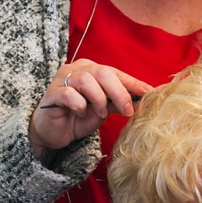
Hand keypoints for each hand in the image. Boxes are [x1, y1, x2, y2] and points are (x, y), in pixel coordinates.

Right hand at [29, 60, 151, 161]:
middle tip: (128, 111)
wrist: (52, 133)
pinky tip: (80, 113)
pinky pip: (69, 94)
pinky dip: (79, 105)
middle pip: (103, 73)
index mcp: (91, 70)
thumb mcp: (103, 110)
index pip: (116, 73)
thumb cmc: (78, 118)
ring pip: (87, 81)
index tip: (149, 93)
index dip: (133, 83)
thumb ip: (118, 102)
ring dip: (98, 100)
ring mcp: (63, 79)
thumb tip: (142, 99)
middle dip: (120, 92)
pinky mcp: (52, 94)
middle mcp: (77, 69)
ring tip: (99, 113)